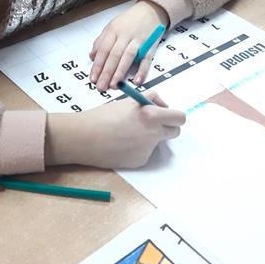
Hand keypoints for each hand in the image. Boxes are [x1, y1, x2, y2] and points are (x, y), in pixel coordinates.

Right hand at [45, 91, 184, 168]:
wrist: (84, 137)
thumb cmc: (104, 116)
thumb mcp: (129, 102)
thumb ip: (150, 103)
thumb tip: (162, 107)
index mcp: (153, 116)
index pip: (180, 118)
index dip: (174, 116)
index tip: (166, 115)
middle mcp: (154, 134)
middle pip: (175, 132)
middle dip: (167, 127)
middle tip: (153, 124)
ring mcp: (148, 150)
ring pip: (157, 142)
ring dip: (150, 137)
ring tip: (126, 133)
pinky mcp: (140, 161)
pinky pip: (145, 152)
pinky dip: (138, 148)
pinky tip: (121, 145)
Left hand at [89, 0, 168, 91]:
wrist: (151, 10)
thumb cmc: (130, 20)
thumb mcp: (112, 26)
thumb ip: (101, 41)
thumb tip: (92, 57)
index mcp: (114, 30)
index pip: (103, 50)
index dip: (97, 65)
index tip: (93, 78)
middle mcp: (125, 35)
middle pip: (114, 55)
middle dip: (107, 72)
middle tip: (101, 86)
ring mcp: (139, 40)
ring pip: (128, 57)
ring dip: (120, 72)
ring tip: (114, 85)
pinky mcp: (150, 45)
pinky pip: (146, 59)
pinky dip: (142, 71)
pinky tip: (136, 81)